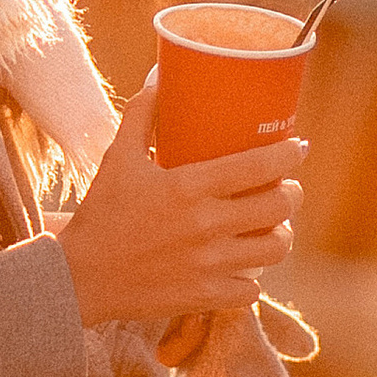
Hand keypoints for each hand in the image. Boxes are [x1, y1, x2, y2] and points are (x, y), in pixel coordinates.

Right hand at [58, 74, 300, 329]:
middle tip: (285, 188)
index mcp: (189, 186)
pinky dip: (252, 277)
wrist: (78, 278)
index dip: (290, 154)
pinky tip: (242, 266)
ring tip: (271, 228)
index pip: (261, 165)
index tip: (297, 147)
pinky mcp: (205, 297)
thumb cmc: (100, 215)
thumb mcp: (117, 159)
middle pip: (280, 205)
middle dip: (291, 193)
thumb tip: (159, 79)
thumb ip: (140, 117)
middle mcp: (206, 225)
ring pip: (276, 248)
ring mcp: (209, 265)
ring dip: (279, 235)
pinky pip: (253, 289)